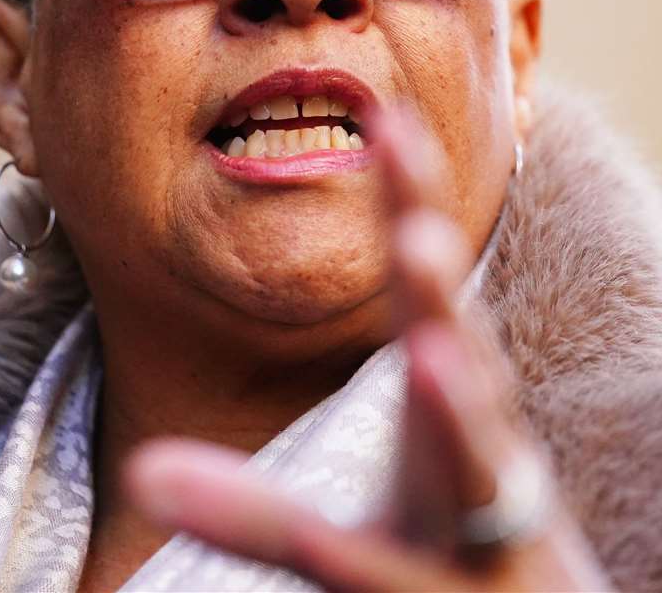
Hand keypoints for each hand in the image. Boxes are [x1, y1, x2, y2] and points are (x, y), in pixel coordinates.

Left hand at [124, 109, 609, 590]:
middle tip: (417, 220)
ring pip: (471, 470)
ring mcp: (480, 538)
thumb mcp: (405, 489)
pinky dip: (349, 558)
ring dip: (455, 414)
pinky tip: (347, 545)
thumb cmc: (461, 562)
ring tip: (435, 360)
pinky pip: (378, 578)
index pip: (434, 292)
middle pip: (464, 359)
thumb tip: (181, 447)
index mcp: (454, 409)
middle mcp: (479, 460)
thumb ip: (315, 464)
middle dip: (441, 290)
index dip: (414, 207)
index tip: (387, 116)